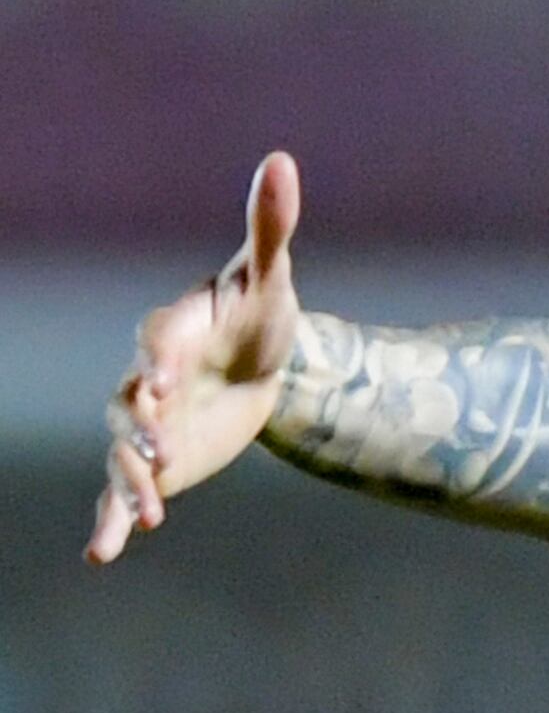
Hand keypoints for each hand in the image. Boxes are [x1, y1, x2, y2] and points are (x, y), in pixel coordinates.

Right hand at [86, 152, 305, 564]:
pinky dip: (114, 518)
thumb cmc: (262, 310)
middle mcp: (148, 375)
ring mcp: (145, 420)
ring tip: (148, 513)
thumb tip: (281, 159)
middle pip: (129, 400)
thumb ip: (269, 225)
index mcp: (177, 329)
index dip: (158, 357)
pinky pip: (124, 490)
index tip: (162, 379)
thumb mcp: (271, 275)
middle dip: (139, 425)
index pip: (160, 338)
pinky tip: (103, 553)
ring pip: (122, 450)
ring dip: (131, 479)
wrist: (263, 362)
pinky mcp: (155, 459)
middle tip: (158, 450)